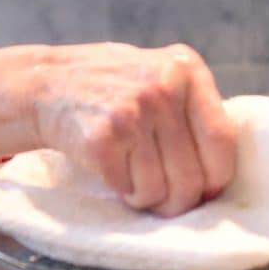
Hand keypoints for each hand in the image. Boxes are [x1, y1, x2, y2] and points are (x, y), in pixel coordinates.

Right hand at [27, 43, 238, 215]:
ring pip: (161, 190)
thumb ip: (192, 108)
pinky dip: (125, 193)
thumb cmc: (111, 89)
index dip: (217, 177)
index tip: (208, 191)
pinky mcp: (102, 138)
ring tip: (136, 180)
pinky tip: (115, 173)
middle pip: (193, 174)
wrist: (46, 84)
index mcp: (187, 69)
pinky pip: (130, 190)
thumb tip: (222, 174)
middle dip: (181, 200)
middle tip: (168, 201)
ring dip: (150, 199)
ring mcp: (132, 111)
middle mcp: (163, 86)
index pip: (222, 140)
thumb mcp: (159, 75)